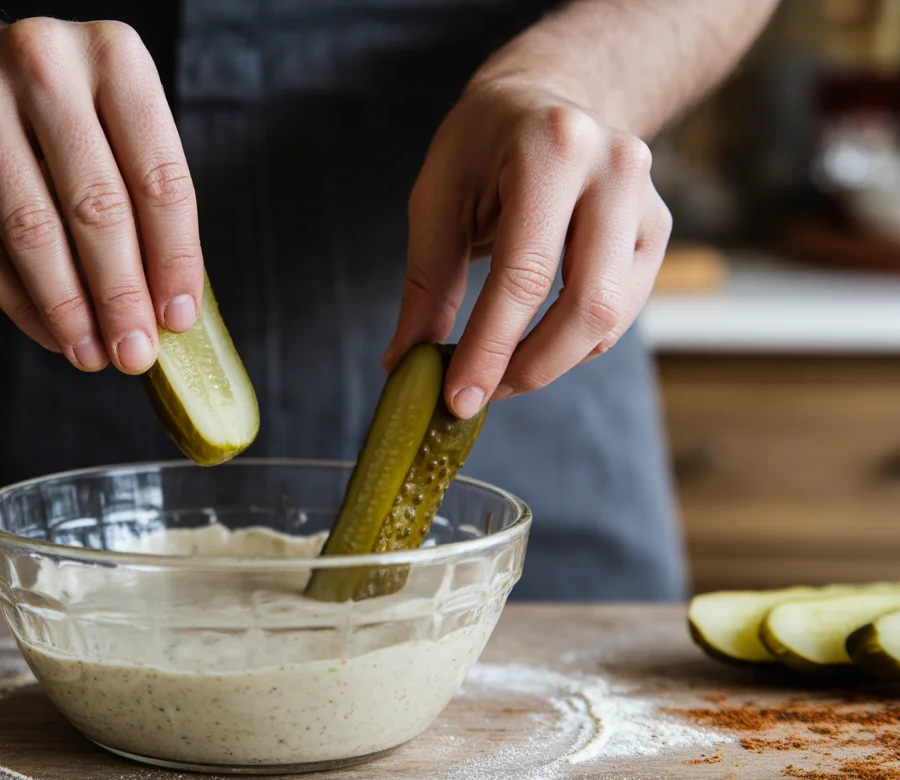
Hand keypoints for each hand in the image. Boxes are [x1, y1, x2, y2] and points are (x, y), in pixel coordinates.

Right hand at [0, 18, 201, 372]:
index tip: (178, 318)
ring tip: (92, 354)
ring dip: (68, 308)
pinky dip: (19, 300)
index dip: (173, 257)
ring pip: (32, 229)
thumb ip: (144, 202)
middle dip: (120, 294)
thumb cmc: (60, 116)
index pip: (158, 175)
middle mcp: (43, 63)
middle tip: (134, 354)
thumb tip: (167, 310)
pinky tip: (50, 332)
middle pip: (96, 205)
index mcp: (114, 55)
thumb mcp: (116, 126)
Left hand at [385, 78, 672, 417]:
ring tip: (497, 372)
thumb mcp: (436, 197)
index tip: (458, 399)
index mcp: (553, 149)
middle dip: (529, 368)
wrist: (544, 96)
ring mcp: (648, 200)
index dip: (490, 348)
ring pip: (612, 318)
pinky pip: (622, 312)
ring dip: (551, 363)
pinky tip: (533, 342)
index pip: (525, 274)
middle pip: (587, 305)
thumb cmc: (481, 144)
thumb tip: (405, 363)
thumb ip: (427, 283)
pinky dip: (574, 343)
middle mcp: (616, 170)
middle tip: (478, 396)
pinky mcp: (659, 229)